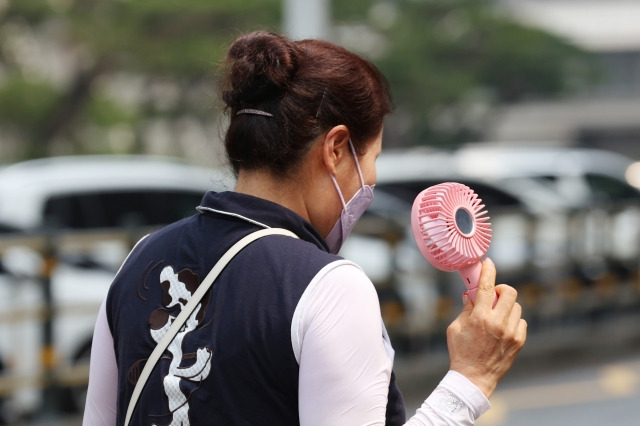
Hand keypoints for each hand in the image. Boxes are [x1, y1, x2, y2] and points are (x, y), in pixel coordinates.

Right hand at [446, 257, 526, 398]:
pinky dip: (513, 320)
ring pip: (516, 306)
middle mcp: (498, 323)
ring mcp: (511, 332)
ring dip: (506, 306)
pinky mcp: (519, 341)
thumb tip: (470, 294)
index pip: (486, 287)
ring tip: (495, 316)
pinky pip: (521, 321)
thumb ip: (465, 309)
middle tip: (492, 295)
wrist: (473, 378)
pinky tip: (502, 328)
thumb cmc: (461, 352)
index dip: (488, 270)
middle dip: (500, 289)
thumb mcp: (456, 328)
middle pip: (509, 292)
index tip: (488, 262)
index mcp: (480, 317)